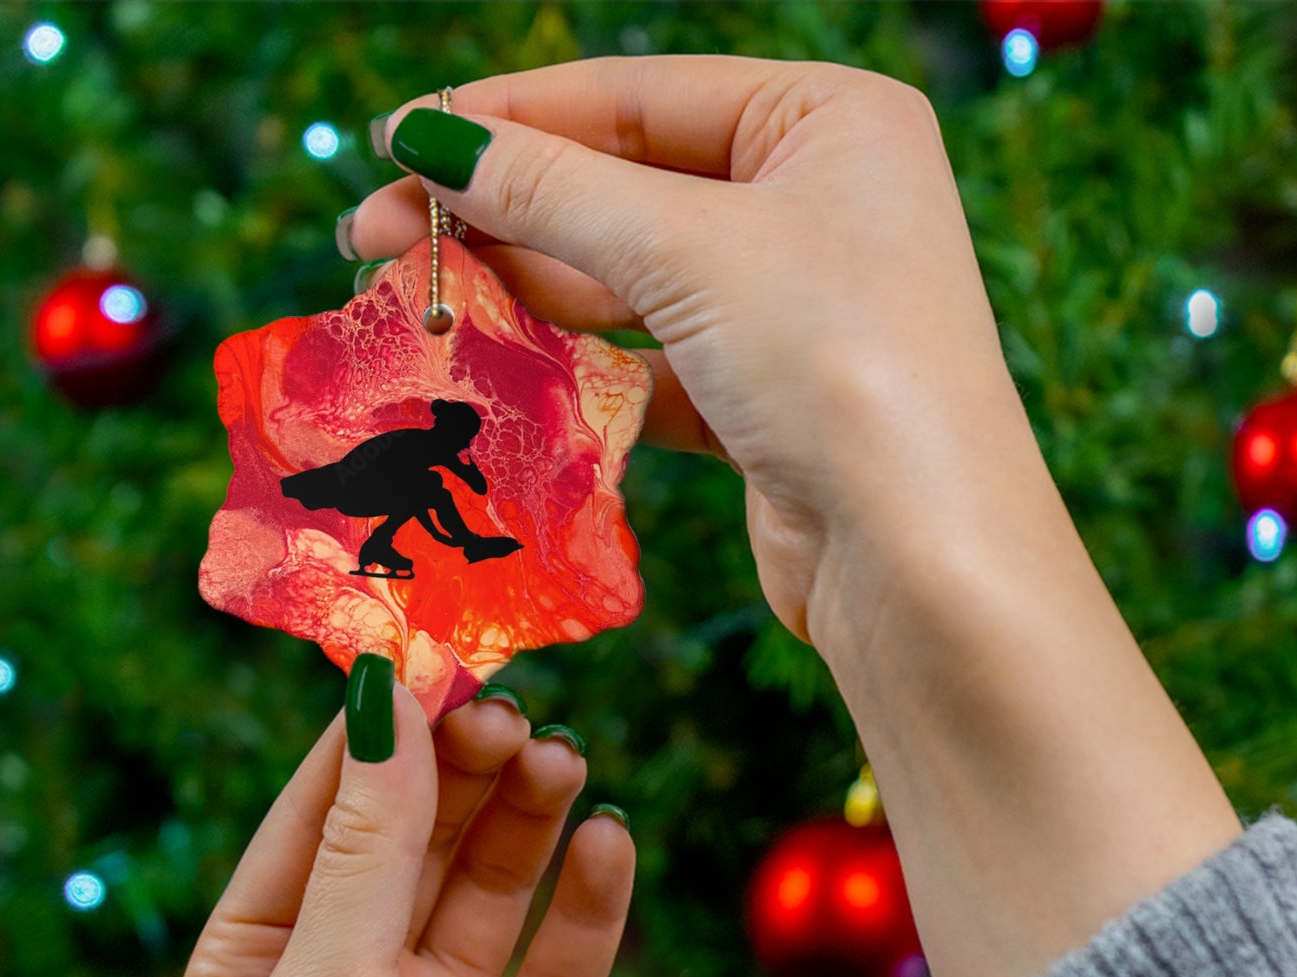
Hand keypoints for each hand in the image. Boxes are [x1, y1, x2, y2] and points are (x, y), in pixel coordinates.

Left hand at [179, 686, 632, 976]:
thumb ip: (367, 848)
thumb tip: (386, 698)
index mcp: (265, 958)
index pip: (325, 808)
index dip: (380, 730)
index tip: (437, 652)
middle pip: (419, 836)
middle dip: (464, 768)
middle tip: (515, 710)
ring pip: (495, 885)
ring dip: (530, 818)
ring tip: (565, 761)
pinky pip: (563, 961)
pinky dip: (590, 901)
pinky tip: (611, 844)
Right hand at [347, 57, 1240, 976]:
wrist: (921, 561)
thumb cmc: (838, 364)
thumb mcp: (688, 250)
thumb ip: (552, 190)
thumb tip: (429, 138)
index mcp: (828, 121)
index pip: (637, 96)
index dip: (510, 118)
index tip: (396, 142)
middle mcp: (816, 203)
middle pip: (624, 188)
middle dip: (500, 213)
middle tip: (375, 237)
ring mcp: (791, 308)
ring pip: (629, 282)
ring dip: (525, 292)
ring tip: (416, 304)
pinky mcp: (764, 400)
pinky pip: (648, 363)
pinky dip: (577, 368)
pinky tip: (496, 371)